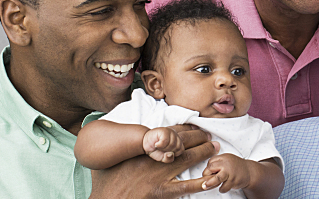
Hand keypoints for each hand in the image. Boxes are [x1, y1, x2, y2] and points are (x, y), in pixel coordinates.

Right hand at [90, 125, 219, 198]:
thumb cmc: (105, 183)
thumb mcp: (108, 158)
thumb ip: (118, 147)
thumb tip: (114, 135)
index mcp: (141, 148)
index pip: (167, 132)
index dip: (183, 128)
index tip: (192, 125)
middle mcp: (153, 158)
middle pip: (181, 142)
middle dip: (197, 136)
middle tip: (207, 134)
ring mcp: (159, 175)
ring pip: (187, 159)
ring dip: (203, 151)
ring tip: (214, 147)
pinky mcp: (162, 192)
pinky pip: (186, 186)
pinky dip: (201, 182)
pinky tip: (213, 178)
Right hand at [143, 127, 183, 162]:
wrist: (144, 143)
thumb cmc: (154, 150)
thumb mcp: (162, 158)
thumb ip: (169, 159)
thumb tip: (171, 154)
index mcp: (177, 140)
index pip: (181, 150)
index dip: (173, 154)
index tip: (165, 152)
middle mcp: (175, 135)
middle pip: (177, 147)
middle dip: (168, 151)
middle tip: (161, 149)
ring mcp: (170, 131)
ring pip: (172, 144)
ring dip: (163, 148)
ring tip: (158, 146)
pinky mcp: (164, 130)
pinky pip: (165, 141)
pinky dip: (159, 145)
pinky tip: (156, 144)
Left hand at [201, 153, 251, 193]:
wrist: (250, 171)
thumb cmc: (236, 166)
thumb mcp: (226, 160)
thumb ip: (217, 163)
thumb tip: (205, 173)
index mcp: (224, 157)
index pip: (210, 162)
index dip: (208, 169)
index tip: (209, 174)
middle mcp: (227, 163)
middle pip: (211, 168)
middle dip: (206, 176)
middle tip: (206, 181)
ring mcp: (231, 172)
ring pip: (216, 178)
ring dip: (210, 184)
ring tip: (207, 186)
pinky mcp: (234, 181)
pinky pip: (223, 187)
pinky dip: (222, 189)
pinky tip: (224, 187)